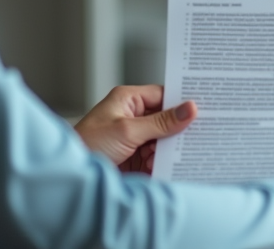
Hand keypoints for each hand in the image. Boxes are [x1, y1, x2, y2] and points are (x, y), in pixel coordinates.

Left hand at [74, 85, 195, 172]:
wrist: (72, 177)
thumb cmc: (88, 144)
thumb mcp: (128, 130)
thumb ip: (161, 122)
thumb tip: (189, 108)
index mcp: (128, 99)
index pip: (163, 95)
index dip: (181, 103)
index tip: (202, 109)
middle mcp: (132, 115)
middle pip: (165, 119)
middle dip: (175, 131)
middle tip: (194, 136)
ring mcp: (133, 137)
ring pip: (162, 140)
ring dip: (167, 150)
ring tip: (169, 157)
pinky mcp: (134, 156)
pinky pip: (156, 156)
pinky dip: (160, 162)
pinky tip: (162, 167)